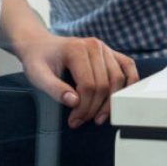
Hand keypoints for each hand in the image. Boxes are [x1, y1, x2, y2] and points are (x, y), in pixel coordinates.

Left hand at [14, 30, 139, 128]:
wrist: (41, 45)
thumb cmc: (38, 60)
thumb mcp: (37, 75)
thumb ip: (54, 89)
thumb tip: (74, 102)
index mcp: (77, 49)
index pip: (89, 85)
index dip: (83, 107)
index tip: (74, 120)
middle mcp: (95, 46)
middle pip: (104, 84)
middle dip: (95, 108)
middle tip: (82, 121)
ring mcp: (105, 48)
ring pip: (118, 79)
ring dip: (110, 102)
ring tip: (98, 117)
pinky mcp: (110, 53)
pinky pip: (128, 67)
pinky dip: (129, 83)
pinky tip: (120, 99)